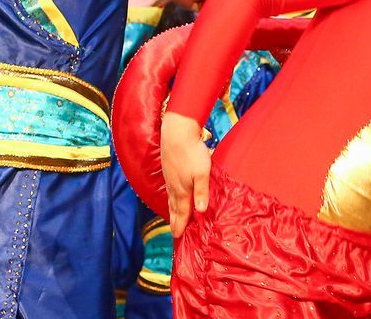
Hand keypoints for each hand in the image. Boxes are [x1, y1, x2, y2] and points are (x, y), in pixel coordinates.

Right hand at [160, 112, 211, 235]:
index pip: (181, 212)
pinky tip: (173, 196)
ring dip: (172, 210)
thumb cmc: (192, 153)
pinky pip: (170, 190)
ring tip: (173, 219)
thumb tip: (201, 211)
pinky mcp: (168, 170)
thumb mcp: (202, 173)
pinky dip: (171, 198)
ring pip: (171, 199)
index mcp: (182, 190)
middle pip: (174, 208)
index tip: (178, 237)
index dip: (180, 225)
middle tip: (174, 233)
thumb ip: (202, 192)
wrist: (176, 133)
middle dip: (174, 221)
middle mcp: (174, 187)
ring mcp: (170, 178)